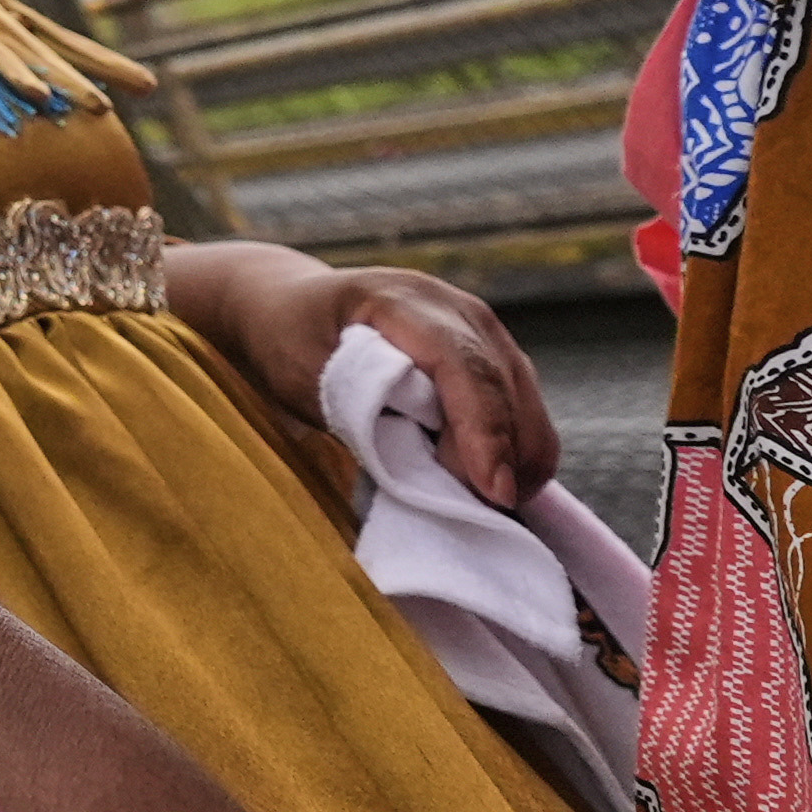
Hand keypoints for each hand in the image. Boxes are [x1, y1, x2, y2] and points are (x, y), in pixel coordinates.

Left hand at [160, 243, 558, 512]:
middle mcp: (452, 306)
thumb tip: (423, 467)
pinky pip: (520, 402)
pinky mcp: (489, 351)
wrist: (288, 306)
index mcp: (399, 299)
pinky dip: (516, 447)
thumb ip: (358, 411)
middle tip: (487, 511)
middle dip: (507, 453)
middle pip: (504, 382)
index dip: (483, 428)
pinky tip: (493, 482)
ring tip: (489, 505)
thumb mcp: (303, 376)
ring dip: (519, 455)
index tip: (493, 491)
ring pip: (525, 396)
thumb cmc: (287, 341)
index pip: (460, 363)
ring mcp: (477, 326)